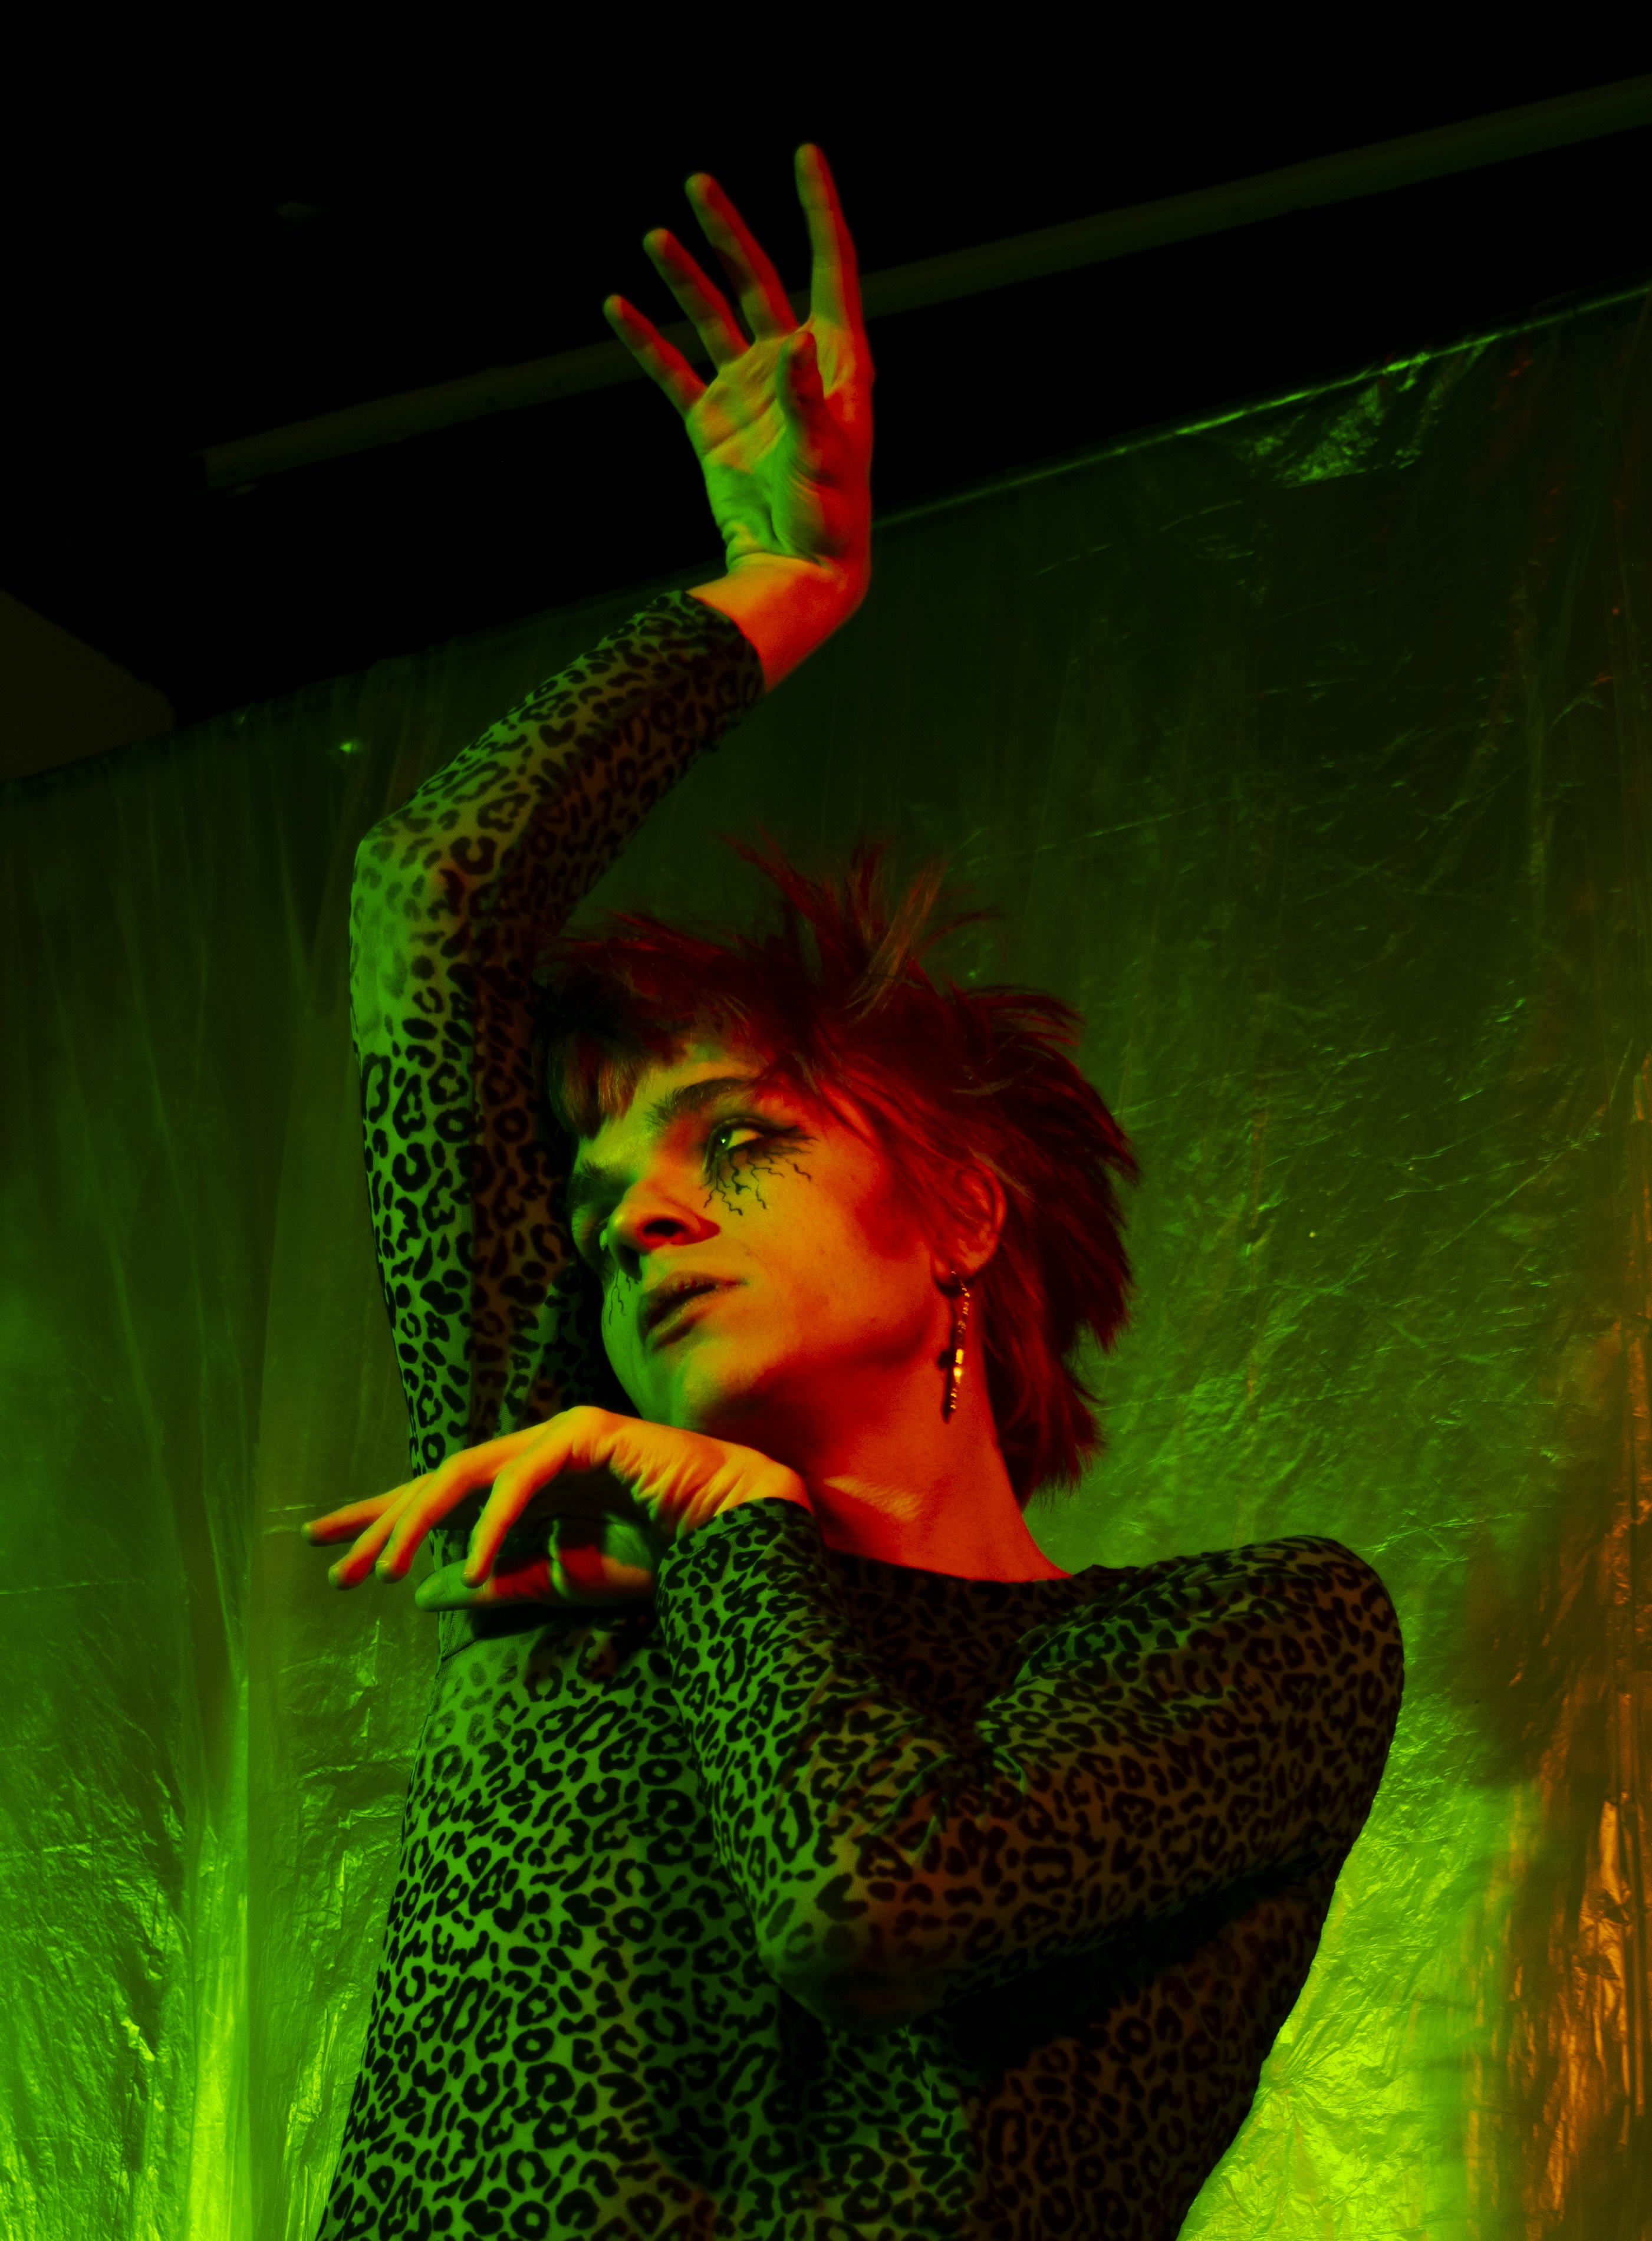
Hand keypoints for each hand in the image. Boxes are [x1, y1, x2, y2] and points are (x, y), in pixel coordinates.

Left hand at [301, 1408, 808, 1609]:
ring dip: (422, 1523)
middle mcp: (534, 1451)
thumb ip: (501, 1583)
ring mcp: (560, 1435)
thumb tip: (428, 1594)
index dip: (382, 1519)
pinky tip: (476, 1566)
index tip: (325, 1547)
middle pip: (438, 1481)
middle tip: (339, 1568)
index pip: (440, 1497)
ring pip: (468, 1474)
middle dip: (384, 1522)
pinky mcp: (589, 1435)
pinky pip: (525, 1480)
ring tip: (390, 1572)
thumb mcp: (560, 1581)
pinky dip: (496, 1523)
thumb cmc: (656, 1555)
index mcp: (525, 1483)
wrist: (735, 1532)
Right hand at [606, 144, 872, 608]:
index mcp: (835, 363)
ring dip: (685, 276)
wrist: (795, 571)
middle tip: (700, 183)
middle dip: (731, 231)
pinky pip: (674, 369)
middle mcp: (792, 367)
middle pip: (760, 280)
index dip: (819, 210)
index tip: (805, 155)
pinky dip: (646, 340)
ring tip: (654, 235)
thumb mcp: (824, 457)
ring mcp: (748, 392)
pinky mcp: (712, 422)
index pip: (831, 268)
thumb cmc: (828, 520)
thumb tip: (794, 337)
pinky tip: (617, 306)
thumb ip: (807, 398)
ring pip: (712, 316)